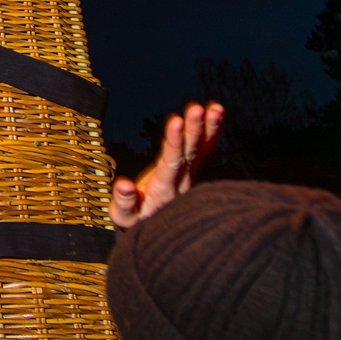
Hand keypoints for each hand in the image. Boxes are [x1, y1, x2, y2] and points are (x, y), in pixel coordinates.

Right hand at [111, 100, 224, 228]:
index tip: (176, 122)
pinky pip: (206, 149)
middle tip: (197, 109)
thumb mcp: (124, 218)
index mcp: (164, 189)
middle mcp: (181, 180)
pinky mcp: (192, 169)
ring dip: (208, 128)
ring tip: (215, 109)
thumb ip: (123, 203)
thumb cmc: (138, 220)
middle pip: (190, 152)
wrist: (159, 230)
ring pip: (202, 149)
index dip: (175, 142)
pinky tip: (217, 114)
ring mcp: (190, 174)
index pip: (172, 162)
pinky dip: (212, 132)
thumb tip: (125, 185)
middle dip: (194, 130)